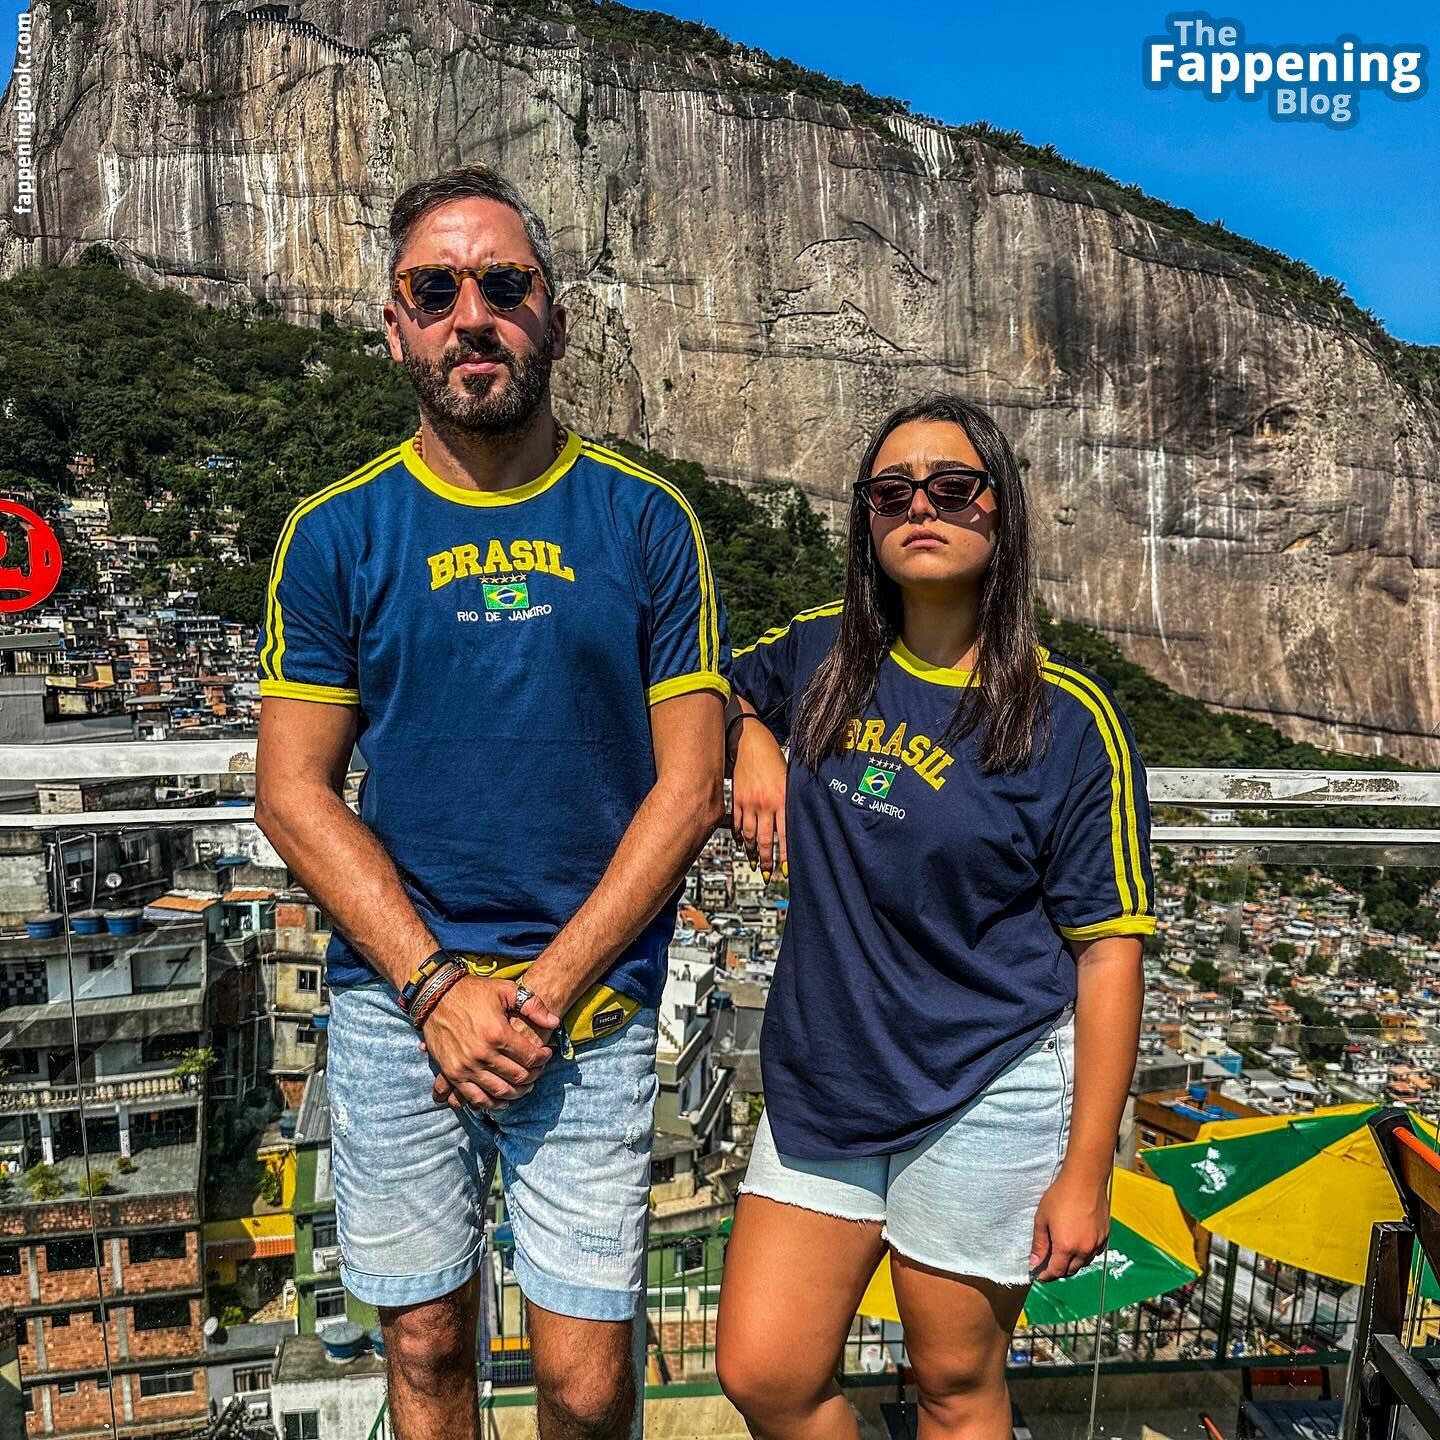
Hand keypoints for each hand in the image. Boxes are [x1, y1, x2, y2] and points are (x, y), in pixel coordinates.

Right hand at [417, 976, 560, 1112]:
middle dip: (534, 1076)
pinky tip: (501, 1100)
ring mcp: (466, 1067)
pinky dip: (491, 1103)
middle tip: (538, 1070)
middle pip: (517, 1077)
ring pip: (499, 1091)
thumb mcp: (506, 990)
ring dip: (516, 1093)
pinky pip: (474, 1097)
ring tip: (524, 1086)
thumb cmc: (473, 991)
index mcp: (498, 1034)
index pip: (530, 1057)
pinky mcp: (452, 1073)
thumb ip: (533, 1005)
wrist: (436, 995)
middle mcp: (482, 1054)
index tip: (547, 1054)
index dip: (543, 1058)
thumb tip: (554, 1022)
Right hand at [730, 720, 787, 880]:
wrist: (751, 742)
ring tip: (753, 864)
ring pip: (749, 834)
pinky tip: (741, 844)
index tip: (786, 869)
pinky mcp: (736, 799)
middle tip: (768, 874)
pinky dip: (738, 836)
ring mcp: (748, 802)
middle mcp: (765, 803)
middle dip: (767, 860)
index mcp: (781, 799)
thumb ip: (791, 801)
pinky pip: (737, 823)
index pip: (786, 834)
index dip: (785, 854)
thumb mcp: (789, 779)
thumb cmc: (773, 758)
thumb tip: (797, 823)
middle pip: (765, 839)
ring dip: (751, 852)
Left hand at [1027, 1167, 1109, 1282]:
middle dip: (1059, 1270)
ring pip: (1083, 1262)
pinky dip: (1085, 1253)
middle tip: (1048, 1263)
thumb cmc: (1061, 1195)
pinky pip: (1094, 1252)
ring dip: (1072, 1262)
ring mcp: (1096, 1243)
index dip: (1046, 1275)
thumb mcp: (1042, 1218)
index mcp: (1066, 1246)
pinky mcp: (1105, 1235)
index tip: (1040, 1275)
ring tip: (1062, 1252)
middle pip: (1070, 1270)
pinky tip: (1077, 1243)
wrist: (1084, 1180)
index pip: (1056, 1271)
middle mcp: (1083, 1249)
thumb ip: (1039, 1243)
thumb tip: (1035, 1262)